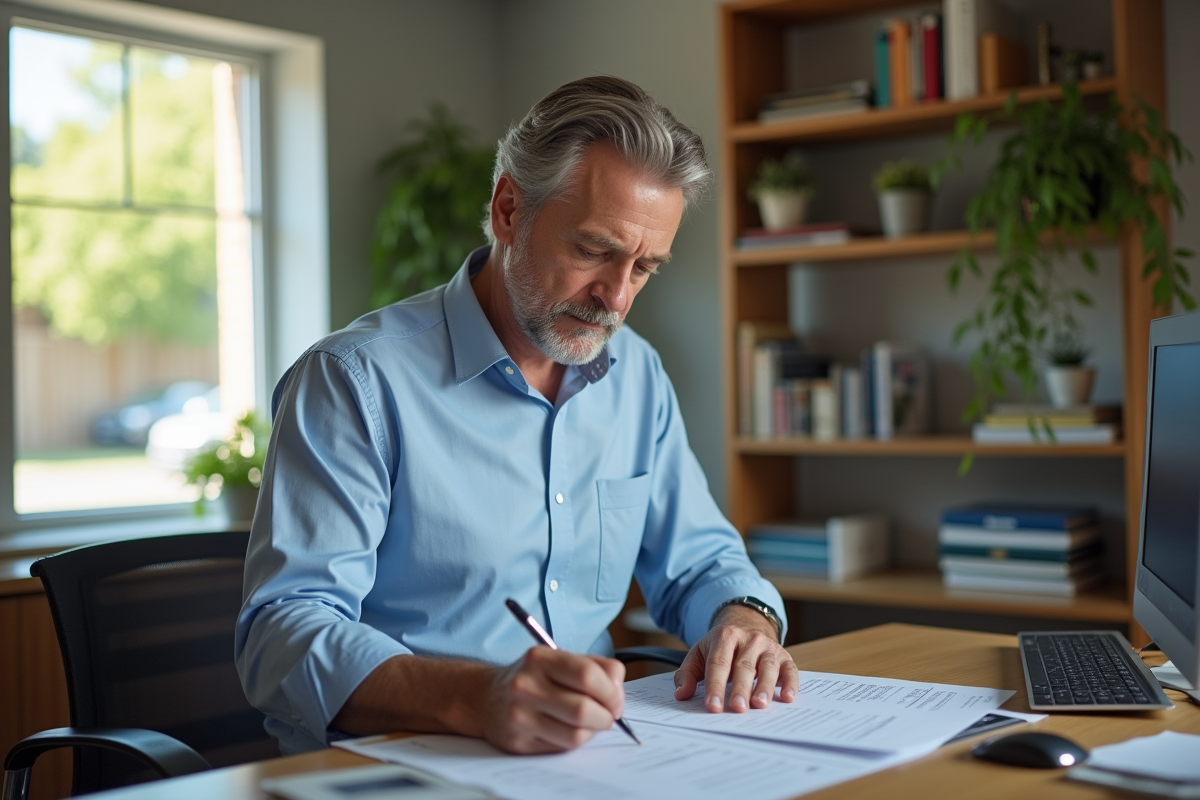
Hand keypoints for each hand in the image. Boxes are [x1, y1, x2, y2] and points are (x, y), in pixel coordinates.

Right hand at [481, 646, 625, 753]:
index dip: (611, 691)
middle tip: (610, 715)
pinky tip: (569, 729)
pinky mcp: (518, 742)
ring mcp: (519, 716)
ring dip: (593, 731)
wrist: (486, 697)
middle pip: (583, 709)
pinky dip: (575, 741)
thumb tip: (618, 690)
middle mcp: (525, 685)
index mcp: (539, 658)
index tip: (616, 699)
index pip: (588, 675)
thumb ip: (598, 667)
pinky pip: (562, 748)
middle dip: (607, 716)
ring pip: (576, 734)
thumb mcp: (561, 659)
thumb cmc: (534, 677)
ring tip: (590, 722)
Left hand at [673, 604, 797, 712]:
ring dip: (765, 687)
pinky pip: (790, 669)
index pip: (719, 663)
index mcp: (725, 636)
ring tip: (759, 705)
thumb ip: (687, 674)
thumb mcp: (700, 654)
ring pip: (768, 667)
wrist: (746, 626)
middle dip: (740, 688)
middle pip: (744, 666)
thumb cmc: (721, 648)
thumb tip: (681, 694)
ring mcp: (768, 647)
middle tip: (737, 708)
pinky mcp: (784, 656)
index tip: (713, 706)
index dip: (715, 685)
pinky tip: (788, 697)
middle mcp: (749, 639)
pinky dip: (791, 683)